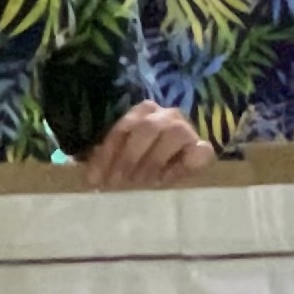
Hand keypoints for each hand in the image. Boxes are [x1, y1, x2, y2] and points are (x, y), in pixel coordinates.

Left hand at [83, 102, 214, 189]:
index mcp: (143, 111)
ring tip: (142, 182)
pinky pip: (200, 152)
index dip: (107, 154)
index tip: (96, 179)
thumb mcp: (123, 158)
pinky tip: (166, 181)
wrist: (181, 163)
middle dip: (130, 157)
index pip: (122, 129)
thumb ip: (108, 159)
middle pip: (147, 128)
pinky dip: (182, 166)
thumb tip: (91, 176)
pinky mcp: (203, 148)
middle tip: (119, 182)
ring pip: (174, 134)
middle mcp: (166, 114)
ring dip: (155, 160)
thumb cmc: (144, 161)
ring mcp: (187, 128)